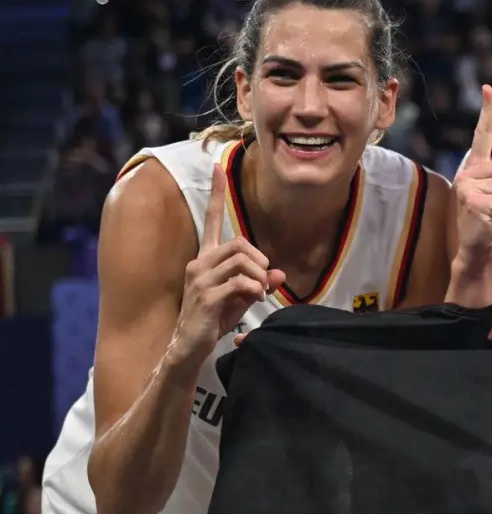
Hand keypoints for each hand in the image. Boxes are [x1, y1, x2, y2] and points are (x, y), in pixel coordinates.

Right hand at [173, 164, 285, 363]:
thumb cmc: (213, 320)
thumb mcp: (241, 298)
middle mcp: (199, 263)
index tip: (217, 166)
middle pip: (239, 242)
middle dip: (259, 259)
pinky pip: (241, 281)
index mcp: (205, 259)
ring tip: (259, 293)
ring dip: (259, 275)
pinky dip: (255, 289)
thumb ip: (258, 282)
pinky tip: (254, 300)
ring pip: (241, 259)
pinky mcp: (206, 296)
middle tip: (263, 282)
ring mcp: (200, 279)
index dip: (216, 193)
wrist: (188, 347)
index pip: (211, 219)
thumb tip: (279, 274)